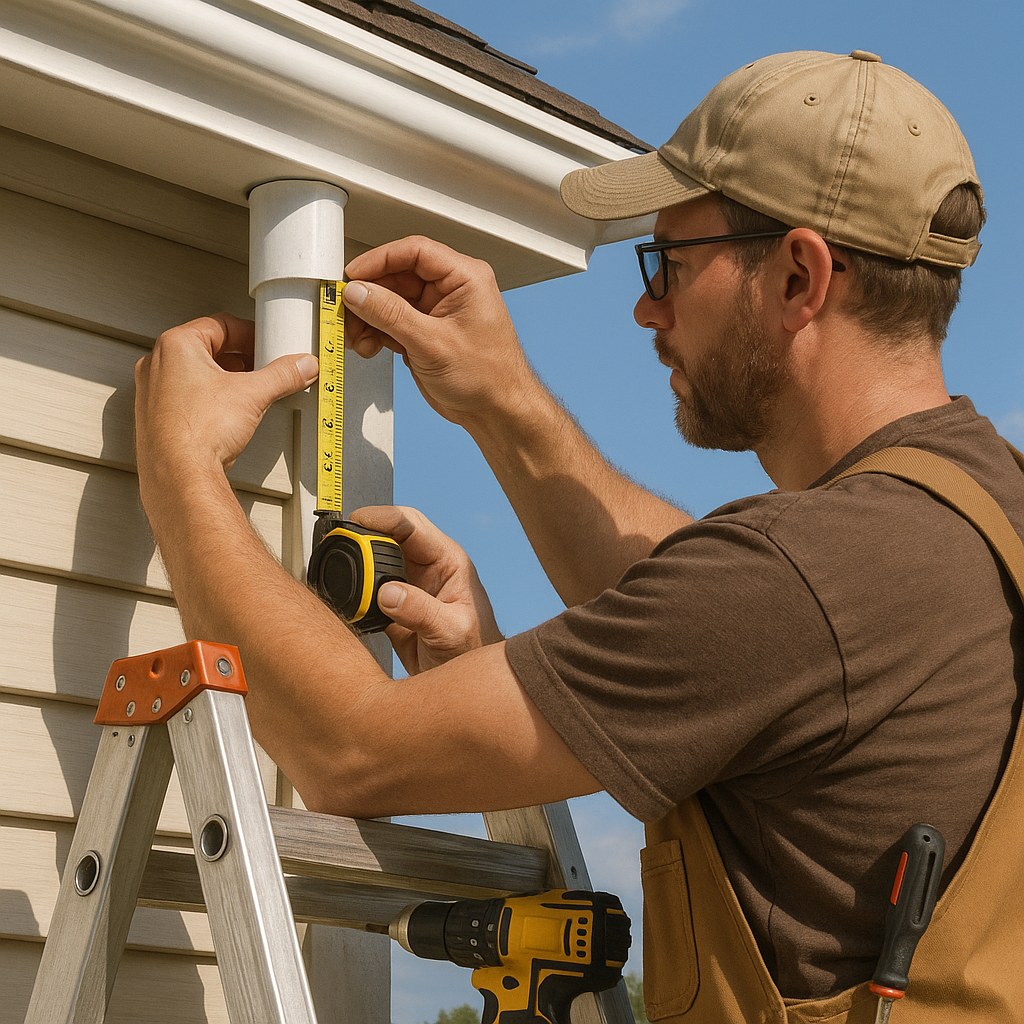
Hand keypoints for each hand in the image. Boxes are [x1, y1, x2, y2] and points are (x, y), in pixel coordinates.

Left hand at [134, 314, 318, 492]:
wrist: (180, 477)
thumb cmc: (198, 433)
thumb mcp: (253, 395)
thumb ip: (282, 376)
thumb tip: (301, 367)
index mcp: (175, 346)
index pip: (220, 325)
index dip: (250, 334)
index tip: (267, 346)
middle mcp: (157, 365)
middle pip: (207, 349)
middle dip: (240, 358)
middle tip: (262, 369)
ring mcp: (152, 393)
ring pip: (195, 374)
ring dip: (225, 379)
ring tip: (248, 393)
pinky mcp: (156, 419)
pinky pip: (186, 397)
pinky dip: (209, 399)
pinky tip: (227, 415)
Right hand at [343, 237, 536, 427]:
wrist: (495, 413)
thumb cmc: (488, 378)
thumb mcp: (432, 343)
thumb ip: (391, 314)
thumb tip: (358, 292)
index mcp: (464, 278)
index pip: (414, 252)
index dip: (379, 260)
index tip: (353, 275)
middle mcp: (450, 289)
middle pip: (397, 276)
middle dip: (369, 296)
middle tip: (346, 312)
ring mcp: (436, 311)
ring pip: (389, 301)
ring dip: (368, 318)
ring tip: (357, 338)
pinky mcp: (425, 332)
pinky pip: (392, 323)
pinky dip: (376, 333)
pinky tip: (368, 347)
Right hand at [349, 505, 502, 674]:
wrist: (463, 685)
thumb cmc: (473, 650)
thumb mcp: (452, 632)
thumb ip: (421, 612)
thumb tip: (387, 593)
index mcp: (447, 561)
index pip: (412, 525)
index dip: (383, 517)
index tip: (357, 520)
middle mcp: (427, 567)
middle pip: (391, 533)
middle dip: (365, 532)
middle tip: (341, 542)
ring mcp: (410, 584)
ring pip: (378, 556)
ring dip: (358, 558)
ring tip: (340, 564)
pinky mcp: (394, 604)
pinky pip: (369, 585)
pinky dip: (355, 587)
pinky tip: (347, 593)